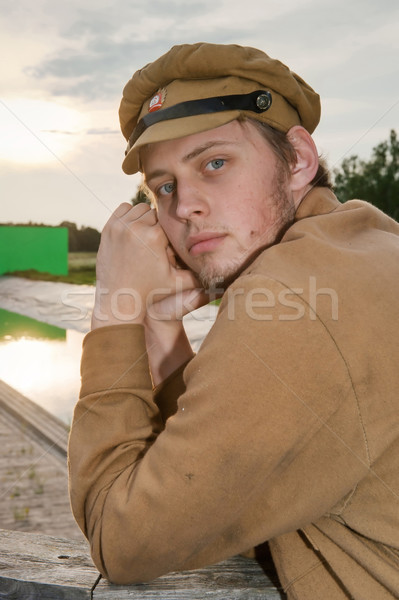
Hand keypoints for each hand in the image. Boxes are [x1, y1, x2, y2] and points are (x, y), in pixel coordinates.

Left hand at [91, 202, 200, 328]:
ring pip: (139, 208)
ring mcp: (119, 226)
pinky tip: (135, 234)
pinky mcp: (108, 228)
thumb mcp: (179, 283)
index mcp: (154, 237)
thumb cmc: (151, 293)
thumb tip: (223, 273)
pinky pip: (123, 209)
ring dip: (145, 219)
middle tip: (158, 243)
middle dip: (158, 225)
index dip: (172, 234)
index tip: (168, 247)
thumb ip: (200, 274)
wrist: (118, 301)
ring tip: (147, 238)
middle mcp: (136, 228)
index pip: (170, 222)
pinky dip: (130, 217)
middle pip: (155, 212)